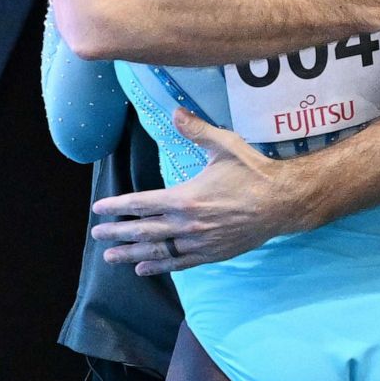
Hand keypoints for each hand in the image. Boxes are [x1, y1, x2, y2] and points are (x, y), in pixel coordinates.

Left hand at [90, 109, 301, 274]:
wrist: (282, 202)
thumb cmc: (253, 171)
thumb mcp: (224, 145)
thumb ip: (196, 130)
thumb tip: (174, 111)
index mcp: (186, 198)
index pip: (142, 204)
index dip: (118, 206)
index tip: (99, 210)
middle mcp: (187, 224)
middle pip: (144, 231)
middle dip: (118, 234)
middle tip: (97, 237)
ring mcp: (199, 242)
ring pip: (158, 251)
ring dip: (132, 254)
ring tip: (111, 258)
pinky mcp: (212, 254)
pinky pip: (179, 263)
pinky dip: (160, 266)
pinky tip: (144, 268)